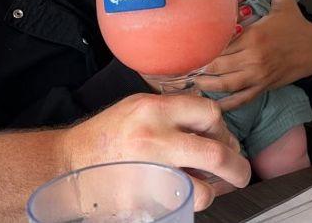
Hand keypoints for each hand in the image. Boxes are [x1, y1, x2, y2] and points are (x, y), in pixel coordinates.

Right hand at [60, 93, 250, 209]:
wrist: (71, 162)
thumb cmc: (108, 133)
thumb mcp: (139, 106)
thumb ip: (172, 110)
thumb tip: (209, 124)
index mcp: (155, 109)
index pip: (209, 112)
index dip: (221, 127)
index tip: (220, 136)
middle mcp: (156, 137)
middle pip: (216, 151)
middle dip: (237, 164)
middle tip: (240, 171)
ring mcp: (151, 171)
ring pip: (204, 186)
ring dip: (214, 189)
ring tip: (211, 185)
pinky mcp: (144, 199)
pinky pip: (184, 204)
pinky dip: (191, 201)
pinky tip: (185, 194)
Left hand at [195, 0, 311, 110]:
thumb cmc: (295, 24)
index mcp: (255, 36)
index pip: (223, 44)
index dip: (204, 48)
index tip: (188, 47)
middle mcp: (255, 58)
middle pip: (220, 66)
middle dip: (200, 68)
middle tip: (180, 67)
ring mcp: (259, 76)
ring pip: (227, 85)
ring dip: (207, 86)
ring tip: (189, 83)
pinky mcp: (263, 87)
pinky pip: (242, 99)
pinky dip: (226, 104)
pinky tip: (211, 104)